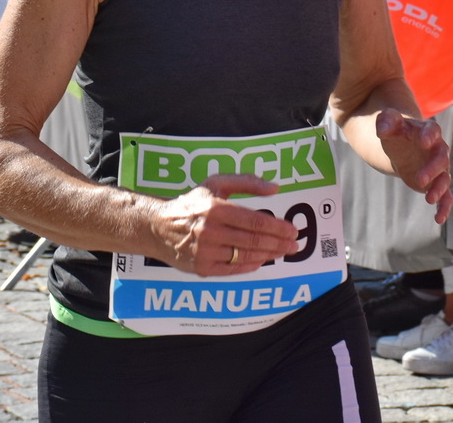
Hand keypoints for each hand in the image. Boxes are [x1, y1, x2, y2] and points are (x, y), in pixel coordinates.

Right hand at [149, 174, 300, 275]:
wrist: (157, 227)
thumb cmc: (191, 203)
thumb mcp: (216, 183)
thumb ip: (247, 182)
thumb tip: (275, 189)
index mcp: (216, 209)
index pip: (255, 220)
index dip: (277, 227)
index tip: (292, 230)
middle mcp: (210, 232)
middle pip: (254, 241)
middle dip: (278, 243)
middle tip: (295, 244)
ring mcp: (205, 252)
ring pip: (246, 257)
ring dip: (269, 256)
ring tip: (283, 252)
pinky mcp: (201, 268)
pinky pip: (233, 270)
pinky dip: (250, 266)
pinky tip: (262, 261)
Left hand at [375, 110, 451, 222]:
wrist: (400, 144)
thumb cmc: (395, 131)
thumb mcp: (388, 122)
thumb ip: (386, 121)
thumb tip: (382, 129)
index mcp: (427, 132)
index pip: (433, 131)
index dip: (430, 136)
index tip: (425, 141)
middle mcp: (437, 149)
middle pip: (441, 158)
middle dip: (433, 169)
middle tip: (420, 179)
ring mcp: (438, 168)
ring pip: (444, 178)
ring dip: (439, 189)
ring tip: (429, 199)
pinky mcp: (435, 183)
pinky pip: (445, 196)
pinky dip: (444, 207)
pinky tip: (439, 219)